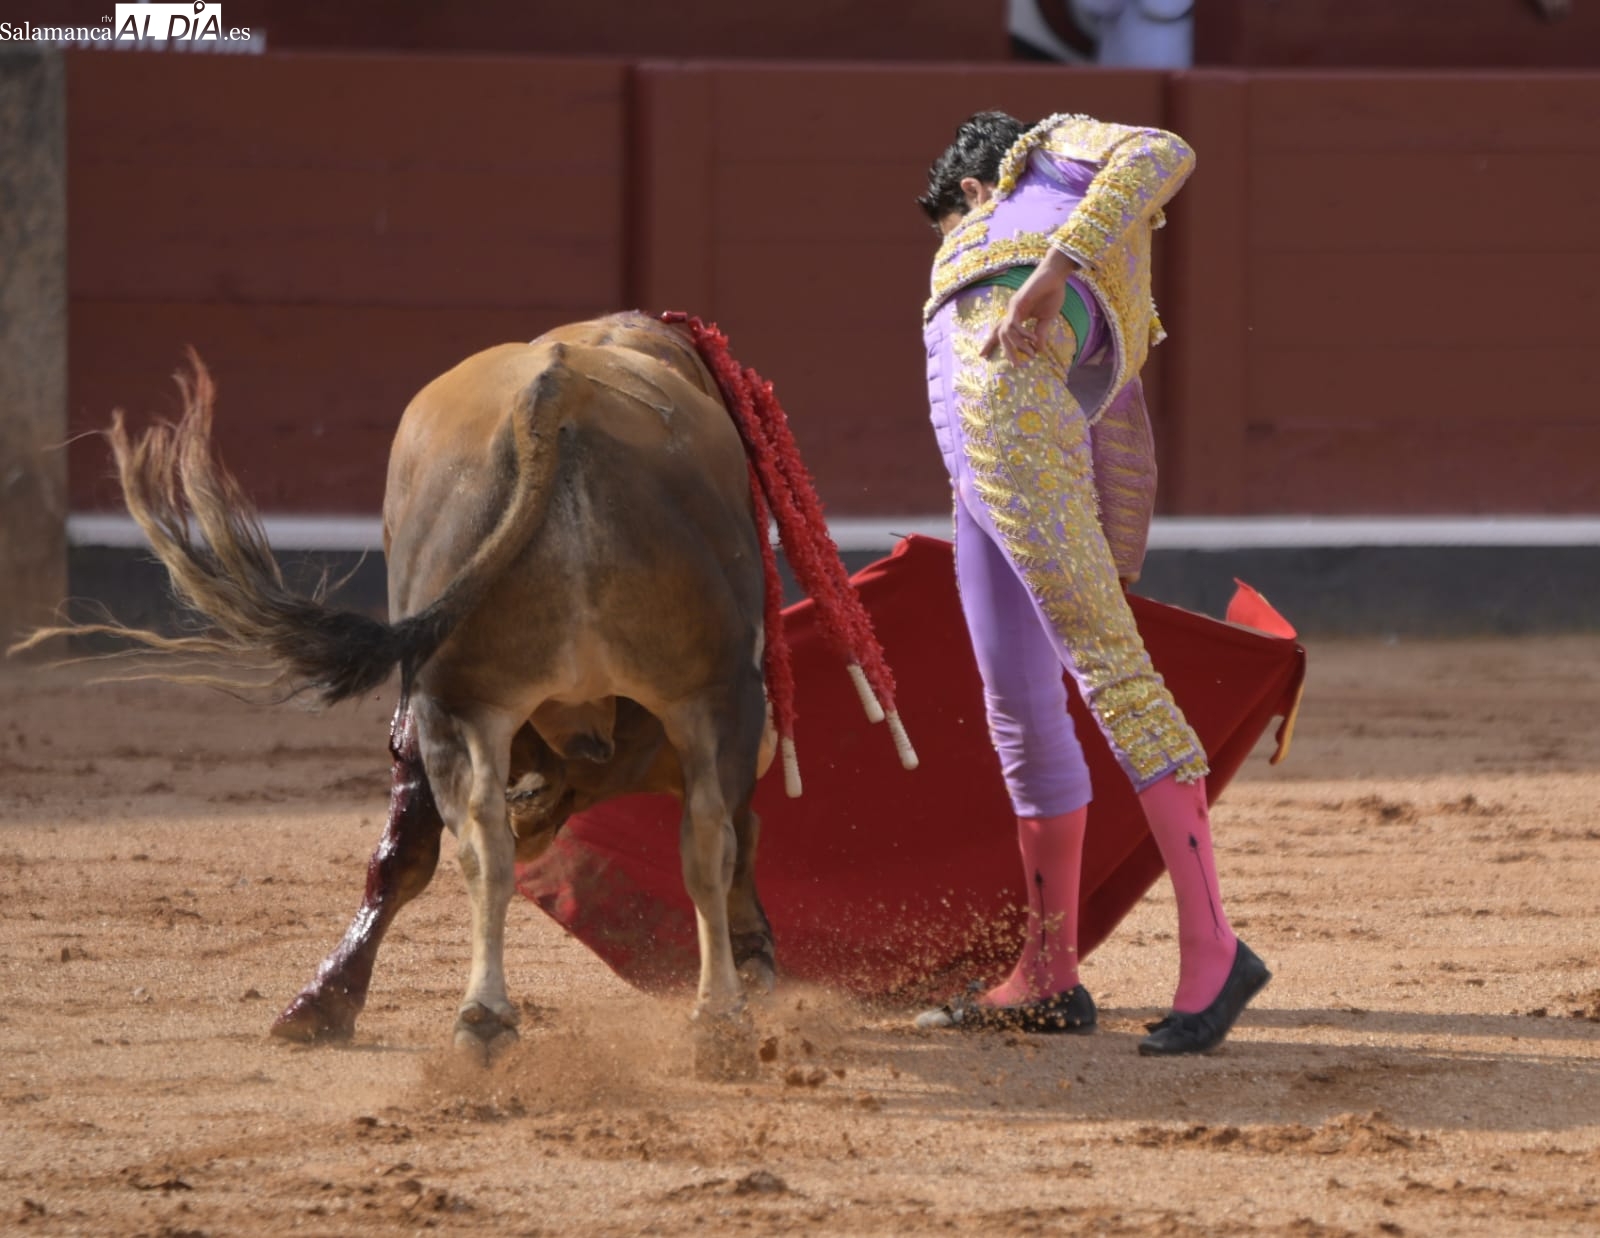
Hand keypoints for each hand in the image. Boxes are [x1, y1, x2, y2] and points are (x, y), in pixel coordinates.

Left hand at [979, 249, 1076, 365]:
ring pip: (1006, 332)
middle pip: (1000, 334)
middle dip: (1005, 350)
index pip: (1001, 331)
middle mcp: (1011, 312)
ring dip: (1018, 345)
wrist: (1055, 274)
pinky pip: (1015, 323)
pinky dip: (1023, 333)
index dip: (991, 343)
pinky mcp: (1019, 302)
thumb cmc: (1051, 293)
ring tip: (1030, 354)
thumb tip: (1038, 350)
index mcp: (1016, 316)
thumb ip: (1040, 333)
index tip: (982, 356)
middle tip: (1014, 365)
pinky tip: (1032, 339)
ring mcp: (1013, 307)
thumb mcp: (1046, 318)